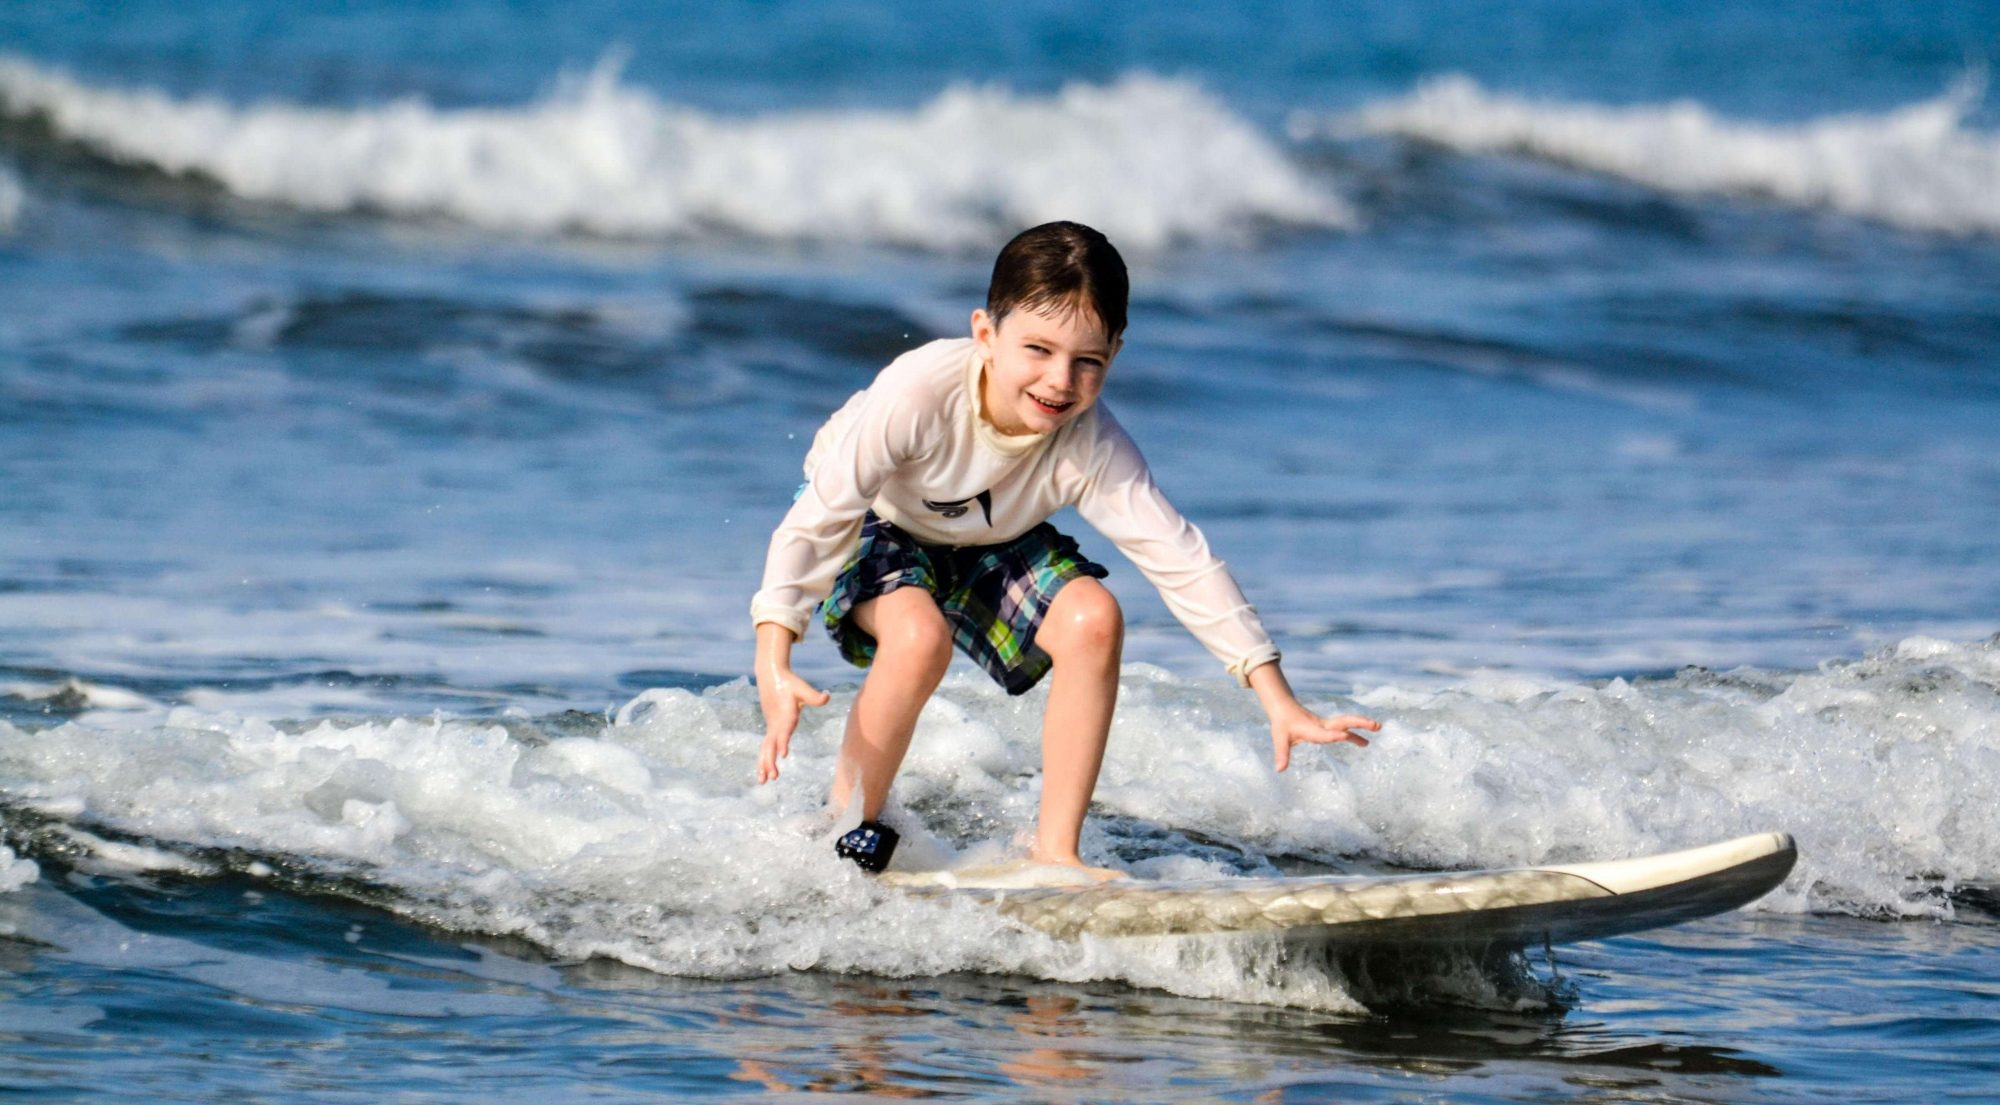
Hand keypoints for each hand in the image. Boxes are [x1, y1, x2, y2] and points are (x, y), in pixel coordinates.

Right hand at [755, 623, 829, 783]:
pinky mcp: (771, 729)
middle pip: (771, 744)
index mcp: (785, 714)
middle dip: (771, 761)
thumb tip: (827, 696)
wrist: (771, 676)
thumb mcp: (803, 688)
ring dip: (764, 765)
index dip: (783, 741)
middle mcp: (776, 723)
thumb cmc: (790, 683)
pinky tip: (763, 773)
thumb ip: (815, 696)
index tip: (783, 754)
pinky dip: (763, 760)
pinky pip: (765, 747)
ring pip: (766, 748)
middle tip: (773, 776)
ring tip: (763, 782)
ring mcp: (771, 726)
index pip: (784, 730)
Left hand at [1269, 704, 1378, 772]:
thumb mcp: (1279, 739)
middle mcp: (1322, 726)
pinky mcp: (1329, 727)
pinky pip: (1345, 729)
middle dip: (1358, 723)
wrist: (1284, 709)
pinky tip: (1366, 743)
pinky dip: (1356, 734)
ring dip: (1362, 726)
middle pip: (1342, 722)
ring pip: (1347, 723)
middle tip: (1375, 725)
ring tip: (1378, 727)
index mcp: (1310, 729)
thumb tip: (1279, 770)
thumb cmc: (1282, 725)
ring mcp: (1327, 725)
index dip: (1333, 735)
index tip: (1345, 736)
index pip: (1324, 734)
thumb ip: (1281, 754)